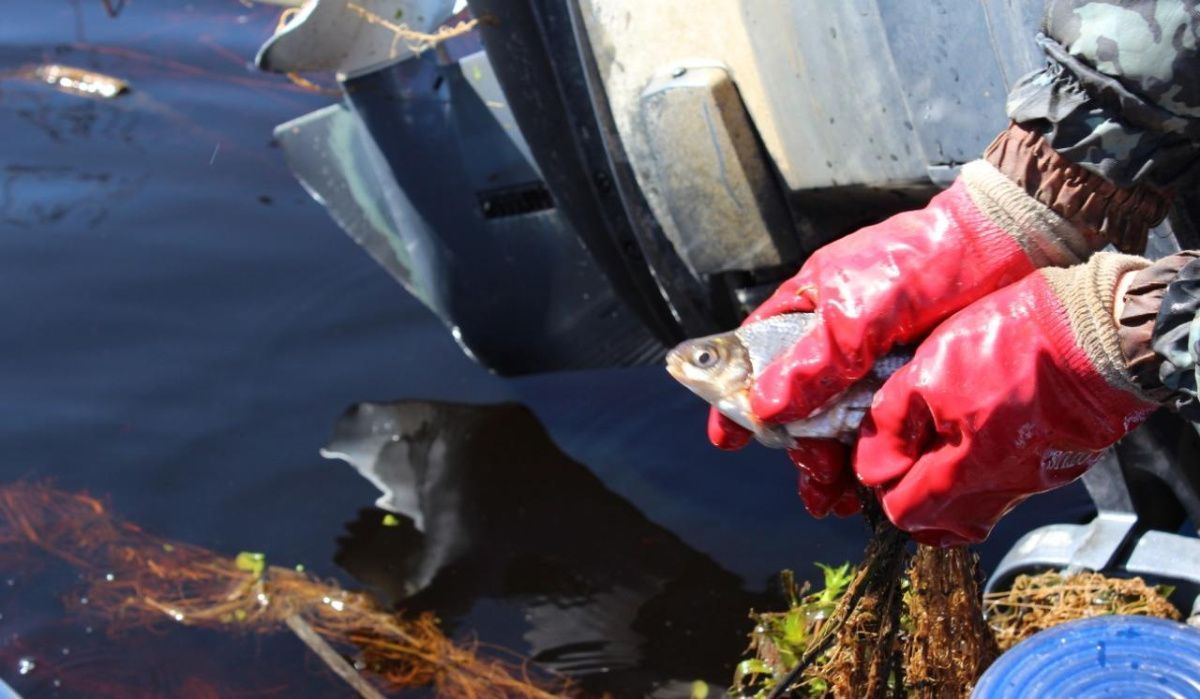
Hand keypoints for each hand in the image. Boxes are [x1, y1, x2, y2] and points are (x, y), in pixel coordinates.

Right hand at [709, 160, 1092, 516]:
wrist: (1007, 249)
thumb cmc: (921, 263)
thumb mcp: (856, 313)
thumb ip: (811, 363)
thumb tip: (763, 408)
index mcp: (806, 308)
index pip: (753, 357)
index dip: (736, 399)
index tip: (726, 439)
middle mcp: (833, 340)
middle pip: (796, 405)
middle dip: (797, 449)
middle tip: (811, 482)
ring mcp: (871, 363)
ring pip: (836, 424)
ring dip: (832, 464)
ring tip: (838, 501)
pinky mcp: (908, 381)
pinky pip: (877, 428)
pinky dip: (869, 459)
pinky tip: (870, 487)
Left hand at [855, 253, 1156, 545]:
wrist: (1098, 329)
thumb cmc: (1012, 343)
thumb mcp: (928, 371)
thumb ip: (890, 425)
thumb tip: (874, 468)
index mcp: (968, 471)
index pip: (907, 513)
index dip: (885, 486)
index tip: (884, 455)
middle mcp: (1006, 489)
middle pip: (944, 526)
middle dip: (915, 499)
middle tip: (907, 456)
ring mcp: (1038, 481)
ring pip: (979, 511)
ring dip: (951, 491)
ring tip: (941, 444)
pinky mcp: (1061, 465)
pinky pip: (1011, 489)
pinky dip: (986, 474)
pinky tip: (980, 434)